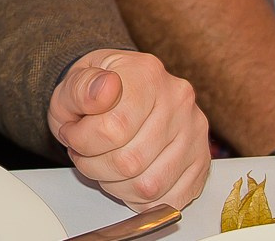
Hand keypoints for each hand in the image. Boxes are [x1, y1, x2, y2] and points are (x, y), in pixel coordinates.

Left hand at [48, 48, 211, 211]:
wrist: (115, 92)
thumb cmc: (96, 91)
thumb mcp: (74, 83)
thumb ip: (81, 89)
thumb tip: (104, 88)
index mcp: (146, 74)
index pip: (114, 127)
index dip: (83, 141)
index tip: (72, 135)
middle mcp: (178, 101)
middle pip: (130, 162)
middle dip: (94, 166)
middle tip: (84, 153)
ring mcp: (194, 133)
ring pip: (148, 187)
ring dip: (115, 186)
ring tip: (103, 165)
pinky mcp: (201, 162)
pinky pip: (169, 200)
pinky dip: (140, 200)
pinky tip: (125, 179)